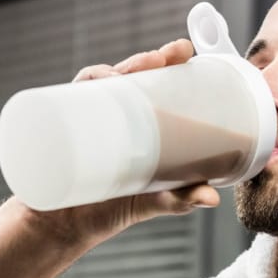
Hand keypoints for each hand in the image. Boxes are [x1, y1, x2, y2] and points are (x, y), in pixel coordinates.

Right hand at [17, 40, 221, 244]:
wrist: (67, 227)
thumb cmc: (114, 207)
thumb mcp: (155, 201)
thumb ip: (182, 199)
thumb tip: (213, 200)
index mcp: (139, 121)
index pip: (154, 81)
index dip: (167, 60)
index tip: (183, 50)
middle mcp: (113, 115)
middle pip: (128, 74)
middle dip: (144, 60)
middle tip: (161, 59)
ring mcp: (87, 120)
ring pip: (98, 83)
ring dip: (111, 71)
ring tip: (124, 77)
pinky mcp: (64, 130)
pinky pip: (68, 101)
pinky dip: (80, 90)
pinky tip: (92, 88)